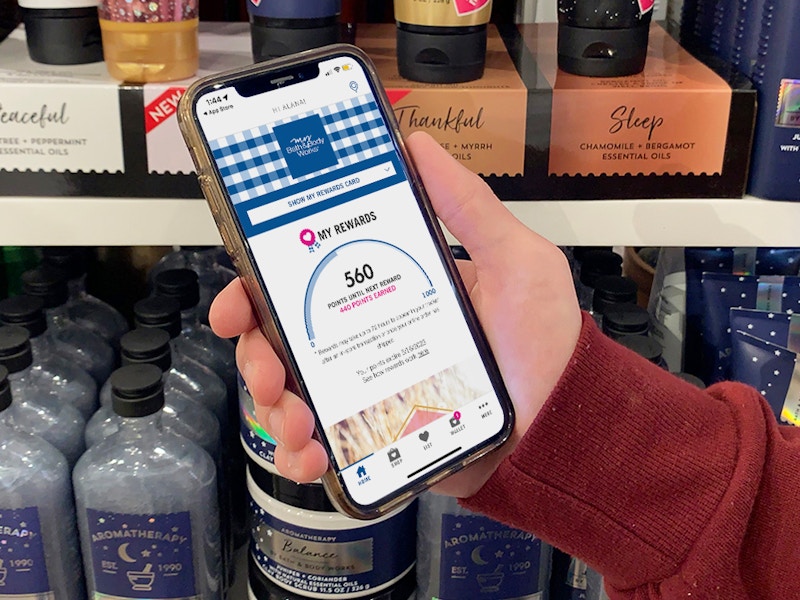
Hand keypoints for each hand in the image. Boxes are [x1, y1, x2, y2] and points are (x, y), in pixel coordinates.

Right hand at [209, 131, 581, 497]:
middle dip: (258, 353)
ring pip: (295, 395)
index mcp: (391, 292)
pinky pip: (324, 446)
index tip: (240, 294)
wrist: (563, 427)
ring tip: (296, 421)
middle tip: (266, 368)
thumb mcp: (516, 262)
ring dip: (275, 408)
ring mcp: (372, 390)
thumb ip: (470, 206)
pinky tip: (311, 455)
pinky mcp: (379, 438)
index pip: (311, 281)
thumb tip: (420, 146)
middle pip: (288, 340)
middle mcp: (372, 339)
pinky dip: (303, 454)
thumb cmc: (546, 344)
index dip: (262, 286)